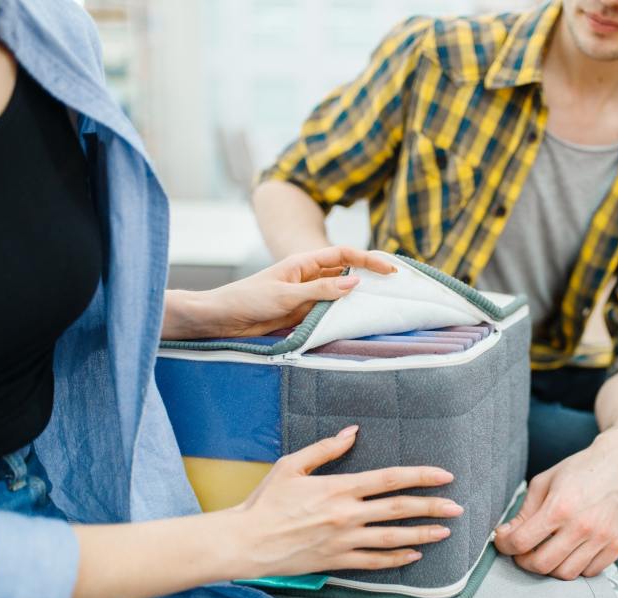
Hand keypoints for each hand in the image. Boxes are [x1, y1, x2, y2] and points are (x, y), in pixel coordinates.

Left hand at [162, 245, 396, 339]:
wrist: (221, 319)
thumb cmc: (247, 300)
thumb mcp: (286, 295)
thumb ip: (321, 290)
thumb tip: (355, 282)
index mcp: (304, 263)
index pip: (345, 254)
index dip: (369, 259)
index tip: (391, 270)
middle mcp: (308, 277)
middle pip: (346, 272)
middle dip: (370, 277)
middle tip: (396, 288)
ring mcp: (306, 296)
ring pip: (339, 294)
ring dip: (358, 299)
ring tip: (382, 306)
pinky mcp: (301, 314)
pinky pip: (328, 313)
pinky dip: (342, 316)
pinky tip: (356, 323)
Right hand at [220, 425, 463, 578]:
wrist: (246, 541)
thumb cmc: (266, 501)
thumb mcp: (292, 465)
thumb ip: (326, 448)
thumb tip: (352, 432)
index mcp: (338, 488)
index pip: (389, 479)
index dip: (420, 476)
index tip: (444, 475)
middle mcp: (346, 515)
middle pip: (399, 509)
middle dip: (432, 507)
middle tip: (457, 507)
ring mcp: (344, 541)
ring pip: (392, 538)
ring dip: (422, 534)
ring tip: (444, 532)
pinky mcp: (336, 561)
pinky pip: (374, 562)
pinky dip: (396, 559)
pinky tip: (413, 555)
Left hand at [493, 427, 617, 579]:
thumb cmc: (579, 470)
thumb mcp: (543, 482)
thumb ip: (524, 512)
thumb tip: (506, 536)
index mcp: (559, 507)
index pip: (522, 542)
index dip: (505, 545)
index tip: (503, 541)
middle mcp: (582, 526)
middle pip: (542, 565)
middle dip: (524, 561)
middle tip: (522, 551)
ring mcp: (602, 538)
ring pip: (566, 574)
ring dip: (550, 567)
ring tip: (546, 551)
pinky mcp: (617, 545)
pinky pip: (590, 572)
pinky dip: (575, 567)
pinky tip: (570, 551)